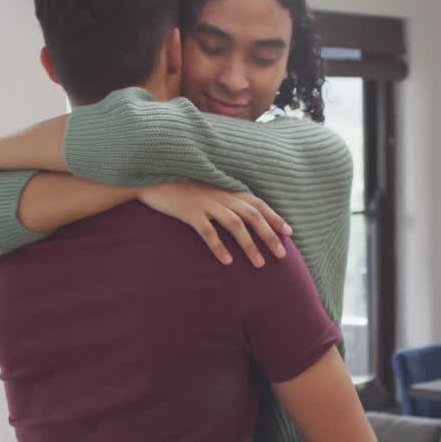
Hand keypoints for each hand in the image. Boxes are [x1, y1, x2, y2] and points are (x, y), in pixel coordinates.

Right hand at [137, 182, 292, 266]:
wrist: (151, 177)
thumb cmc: (180, 187)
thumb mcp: (206, 189)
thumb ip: (223, 200)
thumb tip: (240, 218)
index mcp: (226, 190)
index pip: (258, 203)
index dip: (274, 218)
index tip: (289, 233)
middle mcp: (221, 195)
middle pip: (252, 216)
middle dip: (269, 235)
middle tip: (281, 256)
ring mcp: (206, 203)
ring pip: (235, 225)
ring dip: (249, 245)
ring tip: (259, 264)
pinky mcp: (189, 212)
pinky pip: (208, 232)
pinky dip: (219, 247)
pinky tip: (227, 261)